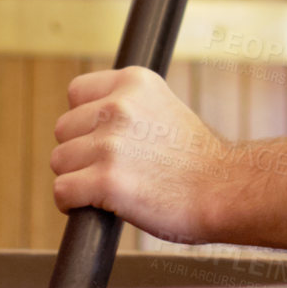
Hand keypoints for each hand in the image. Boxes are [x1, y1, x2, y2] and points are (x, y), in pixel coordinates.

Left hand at [51, 66, 227, 244]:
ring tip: (110, 187)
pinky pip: (62, 191)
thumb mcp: (163, 108)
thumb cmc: (197, 159)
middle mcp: (119, 106)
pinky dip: (72, 203)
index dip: (84, 120)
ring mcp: (111, 142)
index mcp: (134, 82)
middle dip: (80, 152)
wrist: (226, 189)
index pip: (76, 92)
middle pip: (63, 130)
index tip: (102, 138)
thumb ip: (125, 106)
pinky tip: (95, 206)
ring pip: (60, 161)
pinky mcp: (106, 179)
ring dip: (77, 178)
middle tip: (112, 168)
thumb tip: (85, 122)